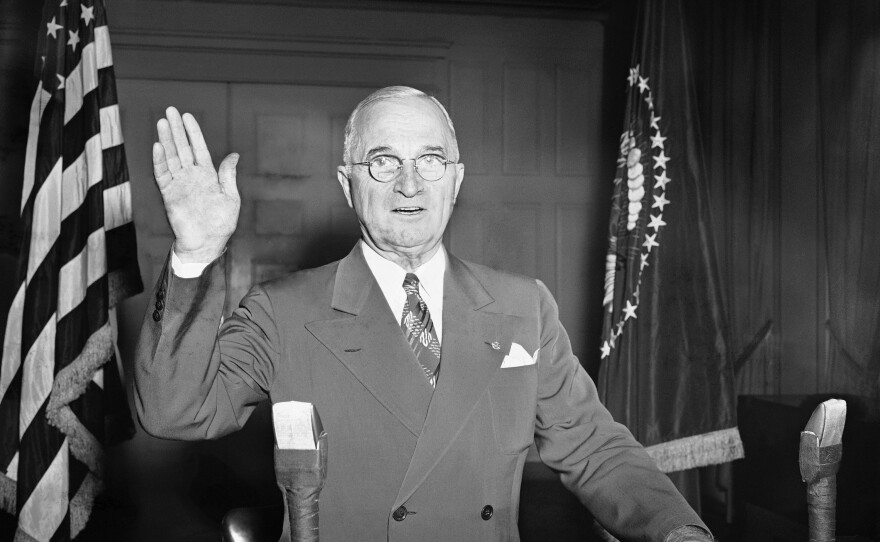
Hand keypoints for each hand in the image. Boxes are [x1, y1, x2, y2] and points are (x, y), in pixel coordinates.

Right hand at [153, 106, 239, 262]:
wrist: (207, 243)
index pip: (198, 148)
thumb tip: (234, 154)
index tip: (187, 116)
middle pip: (182, 148)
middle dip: (176, 129)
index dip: (193, 132)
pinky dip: (159, 161)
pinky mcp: (169, 195)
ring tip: (162, 122)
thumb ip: (228, 175)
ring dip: (166, 140)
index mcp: (207, 175)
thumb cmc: (221, 223)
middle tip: (170, 110)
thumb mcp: (230, 196)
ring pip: (171, 157)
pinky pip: (162, 175)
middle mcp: (192, 176)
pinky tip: (158, 147)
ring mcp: (179, 184)